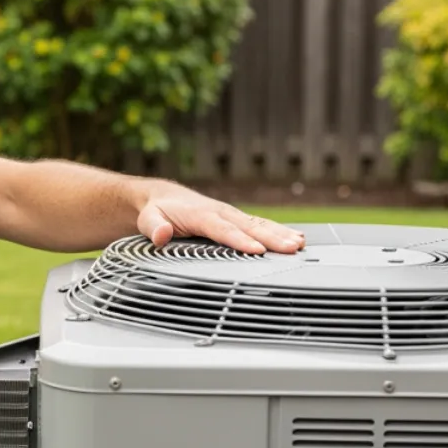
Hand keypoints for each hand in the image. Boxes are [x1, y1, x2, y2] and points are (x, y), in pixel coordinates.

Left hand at [136, 184, 304, 254]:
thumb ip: (153, 227)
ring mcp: (231, 216)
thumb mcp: (148, 218)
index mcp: (201, 214)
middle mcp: (221, 212)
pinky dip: (278, 232)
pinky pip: (259, 226)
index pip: (223, 230)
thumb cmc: (158, 211)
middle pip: (248, 227)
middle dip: (271, 238)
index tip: (257, 250)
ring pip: (259, 225)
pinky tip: (296, 240)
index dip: (240, 240)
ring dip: (280, 234)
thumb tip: (161, 235)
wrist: (163, 197)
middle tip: (291, 248)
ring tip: (299, 244)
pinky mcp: (237, 220)